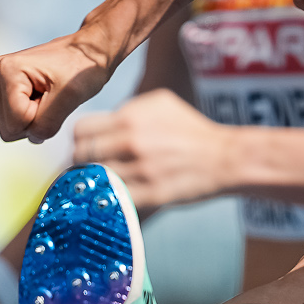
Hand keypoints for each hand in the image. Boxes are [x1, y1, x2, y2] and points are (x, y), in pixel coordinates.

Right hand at [0, 37, 110, 143]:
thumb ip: (47, 123)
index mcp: (7, 70)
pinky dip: (32, 113)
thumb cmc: (83, 68)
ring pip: (10, 126)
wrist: (88, 51)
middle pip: (8, 127)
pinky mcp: (3, 88)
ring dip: (34, 117)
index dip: (40, 119)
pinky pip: (14, 120)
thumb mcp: (70, 97)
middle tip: (53, 97)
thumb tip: (33, 138)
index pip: (15, 123)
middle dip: (35, 119)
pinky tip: (43, 95)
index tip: (55, 97)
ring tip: (49, 95)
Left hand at [67, 89, 237, 212]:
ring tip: (100, 185)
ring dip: (95, 183)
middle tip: (89, 169)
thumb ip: (127, 109)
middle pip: (80, 156)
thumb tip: (99, 124)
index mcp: (130, 118)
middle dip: (81, 163)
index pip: (80, 130)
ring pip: (95, 180)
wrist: (226, 157)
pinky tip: (114, 197)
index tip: (84, 147)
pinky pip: (114, 199)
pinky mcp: (151, 194)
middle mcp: (132, 142)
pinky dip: (110, 199)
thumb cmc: (191, 130)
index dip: (78, 140)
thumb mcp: (160, 103)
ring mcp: (141, 170)